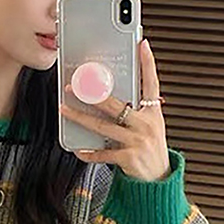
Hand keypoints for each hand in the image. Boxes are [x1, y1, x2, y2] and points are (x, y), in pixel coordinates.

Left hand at [59, 38, 170, 180]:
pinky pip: (103, 153)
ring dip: (81, 117)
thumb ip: (136, 110)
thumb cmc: (150, 149)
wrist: (158, 179)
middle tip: (74, 85)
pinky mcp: (129, 158)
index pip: (151, 83)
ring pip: (103, 126)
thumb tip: (109, 94)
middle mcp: (147, 124)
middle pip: (116, 104)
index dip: (147, 63)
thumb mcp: (150, 125)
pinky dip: (89, 153)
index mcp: (153, 113)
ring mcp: (137, 141)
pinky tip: (78, 150)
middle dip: (93, 94)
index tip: (141, 44)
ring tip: (65, 110)